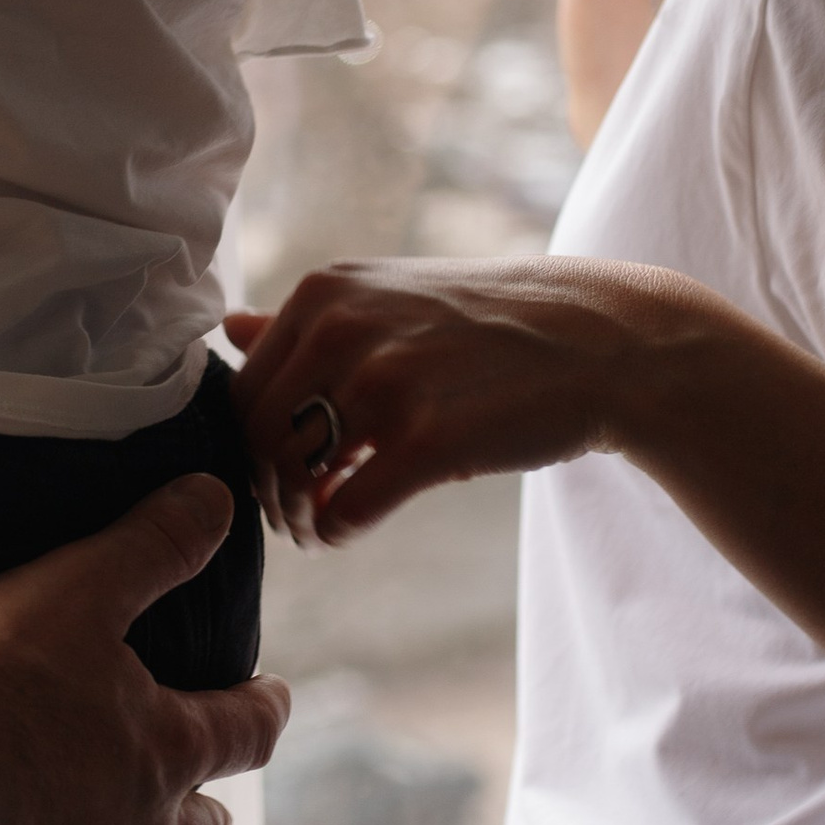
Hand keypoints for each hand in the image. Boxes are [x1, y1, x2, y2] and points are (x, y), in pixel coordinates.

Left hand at [227, 255, 686, 543]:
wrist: (599, 342)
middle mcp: (343, 329)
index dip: (247, 445)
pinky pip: (347, 508)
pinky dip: (337, 531)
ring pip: (293, 475)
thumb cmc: (488, 327)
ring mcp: (387, 382)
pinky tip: (351, 529)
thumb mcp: (389, 299)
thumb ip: (305, 323)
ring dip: (298, 516)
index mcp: (325, 293)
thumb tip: (225, 331)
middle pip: (256, 436)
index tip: (275, 472)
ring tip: (321, 525)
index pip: (242, 389)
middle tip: (294, 514)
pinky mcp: (431, 439)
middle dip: (267, 488)